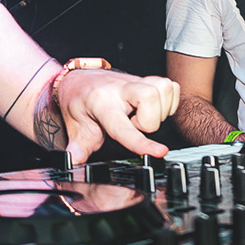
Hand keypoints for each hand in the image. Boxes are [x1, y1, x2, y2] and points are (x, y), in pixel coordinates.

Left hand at [55, 69, 180, 161]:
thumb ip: (77, 151)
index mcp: (100, 103)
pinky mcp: (147, 78)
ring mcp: (135, 80)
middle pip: (150, 98)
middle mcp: (120, 88)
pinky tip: (154, 109)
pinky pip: (171, 87)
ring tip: (142, 116)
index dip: (141, 142)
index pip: (123, 126)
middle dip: (149, 121)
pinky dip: (168, 101)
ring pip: (163, 89)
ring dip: (159, 110)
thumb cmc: (79, 103)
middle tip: (134, 126)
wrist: (78, 79)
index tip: (159, 152)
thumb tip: (73, 166)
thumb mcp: (75, 130)